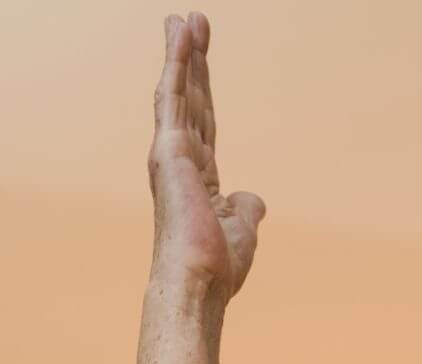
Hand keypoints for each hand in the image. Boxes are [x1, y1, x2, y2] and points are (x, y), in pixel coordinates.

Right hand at [149, 12, 264, 298]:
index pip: (204, 123)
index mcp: (198, 179)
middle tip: (193, 21)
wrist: (199, 280)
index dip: (204, 90)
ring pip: (178, 91)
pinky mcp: (168, 149)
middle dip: (192, 61)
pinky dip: (177, 62)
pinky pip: (173, 95)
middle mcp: (180, 162)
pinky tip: (181, 33)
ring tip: (186, 18)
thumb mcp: (242, 229)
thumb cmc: (217, 267)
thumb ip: (246, 208)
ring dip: (182, 53)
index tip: (202, 61)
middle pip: (191, 99)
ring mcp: (171, 154)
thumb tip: (254, 199)